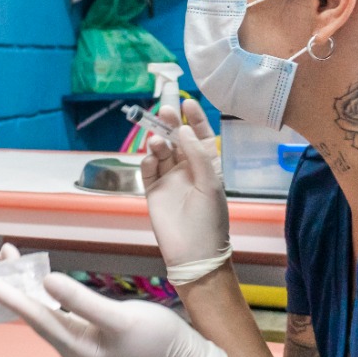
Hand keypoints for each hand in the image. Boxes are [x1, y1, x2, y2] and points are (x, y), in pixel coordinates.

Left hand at [0, 245, 227, 356]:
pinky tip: (35, 275)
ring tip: (10, 258)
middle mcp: (70, 347)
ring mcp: (75, 340)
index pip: (35, 317)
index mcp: (76, 348)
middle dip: (13, 287)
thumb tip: (47, 282)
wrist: (181, 352)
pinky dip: (41, 290)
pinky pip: (53, 309)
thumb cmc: (155, 336)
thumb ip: (82, 300)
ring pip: (41, 310)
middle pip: (33, 314)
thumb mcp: (120, 317)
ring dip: (25, 286)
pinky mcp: (83, 331)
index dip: (11, 297)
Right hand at [140, 99, 230, 282]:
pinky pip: (148, 168)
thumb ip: (196, 154)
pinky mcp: (153, 190)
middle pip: (177, 139)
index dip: (195, 119)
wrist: (193, 253)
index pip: (200, 136)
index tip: (187, 103)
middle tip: (163, 111)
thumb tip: (182, 128)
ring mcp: (169, 179)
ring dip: (158, 142)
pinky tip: (150, 158)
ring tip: (157, 142)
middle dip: (170, 124)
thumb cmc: (209, 219)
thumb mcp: (210, 183)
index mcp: (207, 166)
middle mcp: (187, 169)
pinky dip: (147, 160)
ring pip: (161, 151)